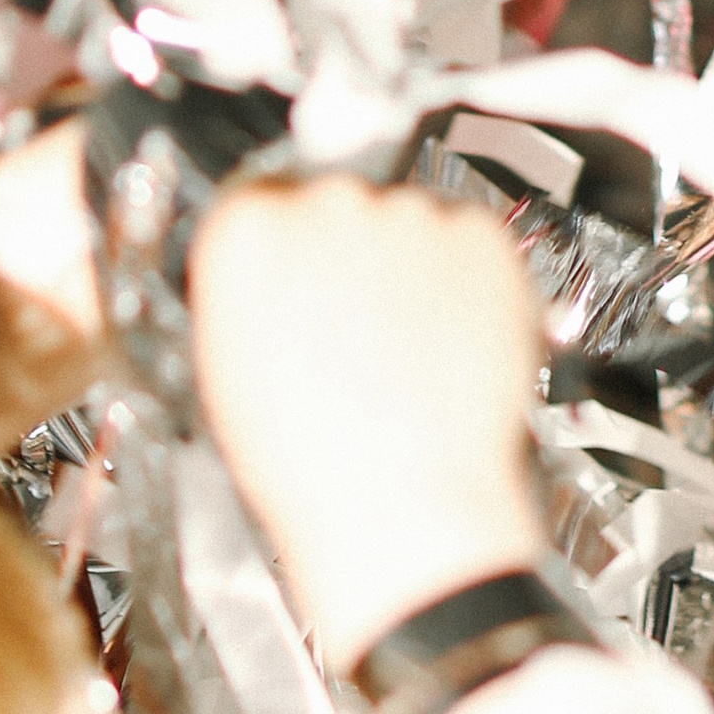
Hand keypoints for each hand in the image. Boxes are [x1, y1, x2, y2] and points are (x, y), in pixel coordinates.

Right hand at [190, 180, 542, 672]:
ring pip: (408, 222)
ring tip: (407, 351)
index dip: (283, 247)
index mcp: (246, 232)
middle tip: (357, 328)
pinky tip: (450, 344)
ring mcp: (412, 213)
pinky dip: (468, 279)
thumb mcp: (231, 372)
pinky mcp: (482, 236)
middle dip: (349, 254)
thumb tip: (273, 278)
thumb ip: (249, 295)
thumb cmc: (316, 469)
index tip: (296, 275)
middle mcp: (329, 202)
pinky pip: (471, 242)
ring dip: (410, 267)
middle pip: (338, 201)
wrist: (406, 514)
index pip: (259, 199)